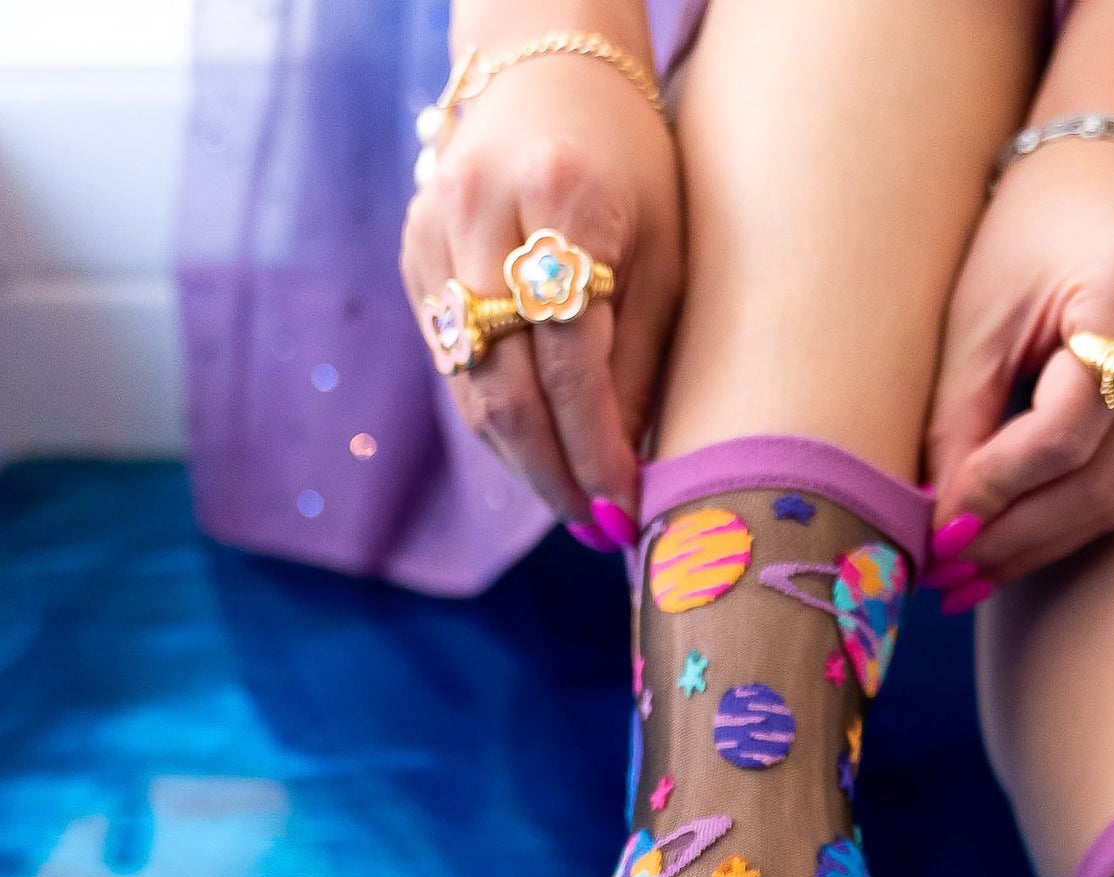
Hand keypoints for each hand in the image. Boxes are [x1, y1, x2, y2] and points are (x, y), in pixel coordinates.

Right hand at [400, 53, 682, 539]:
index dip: (596, 452)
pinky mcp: (413, 255)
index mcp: (560, 202)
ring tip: (577, 507)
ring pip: (472, 388)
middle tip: (598, 532)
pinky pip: (455, 366)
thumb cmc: (633, 165)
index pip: (571, 365)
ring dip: (524, 461)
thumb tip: (628, 471)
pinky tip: (540, 454)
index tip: (624, 514)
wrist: (547, 71)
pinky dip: (497, 420)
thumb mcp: (664, 252)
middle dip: (555, 476)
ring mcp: (432, 235)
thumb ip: (640, 358)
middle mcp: (479, 216)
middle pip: (508, 388)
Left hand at [924, 136, 1113, 592]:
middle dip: (1019, 536)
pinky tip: (1026, 535)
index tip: (940, 532)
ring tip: (976, 571)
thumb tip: (942, 532)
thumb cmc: (1033, 233)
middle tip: (952, 577)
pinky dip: (1081, 511)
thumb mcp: (979, 316)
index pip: (1064, 430)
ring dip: (1046, 540)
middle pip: (1103, 479)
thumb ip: (960, 424)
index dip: (997, 489)